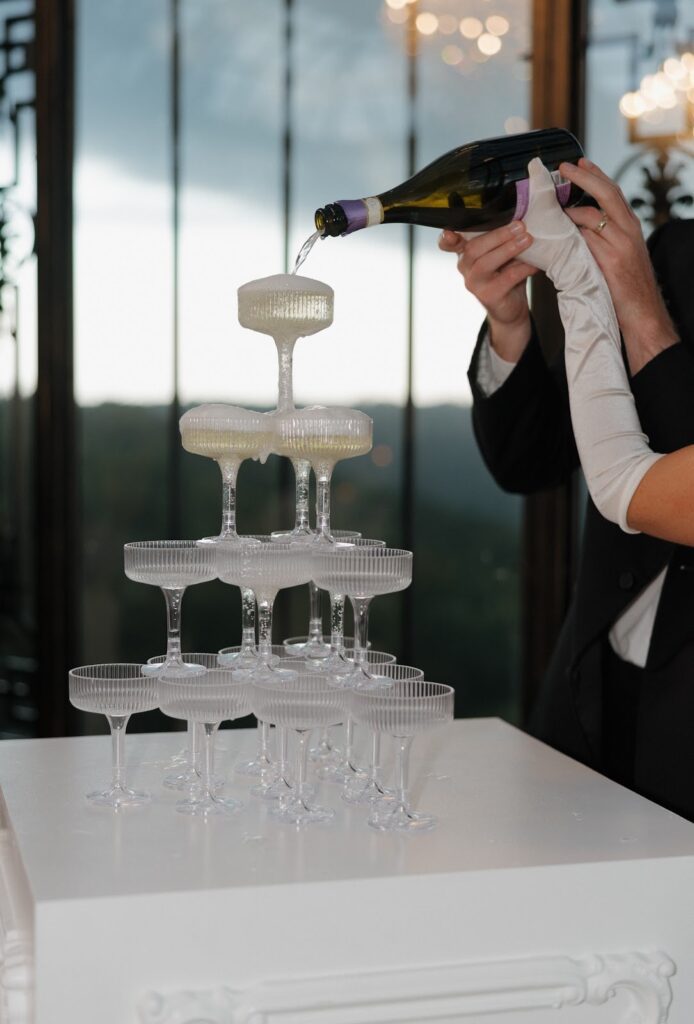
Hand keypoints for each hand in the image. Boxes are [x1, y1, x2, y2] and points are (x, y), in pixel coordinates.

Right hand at [438, 222, 536, 361]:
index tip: (450, 232)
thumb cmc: (506, 272)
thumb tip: (518, 219)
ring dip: (508, 249)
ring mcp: (474, 283)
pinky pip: (506, 278)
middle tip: (520, 226)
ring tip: (527, 239)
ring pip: (485, 263)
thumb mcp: (500, 252)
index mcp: (465, 252)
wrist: (511, 306)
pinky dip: (522, 268)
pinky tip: (534, 263)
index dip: (447, 238)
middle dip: (497, 235)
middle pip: (473, 248)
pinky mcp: (488, 296)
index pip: (447, 243)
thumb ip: (500, 238)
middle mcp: (464, 267)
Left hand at [560, 157, 678, 373]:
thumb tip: (577, 227)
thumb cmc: (627, 287)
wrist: (643, 312)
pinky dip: (570, 234)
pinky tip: (556, 232)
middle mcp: (629, 230)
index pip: (613, 193)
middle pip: (606, 193)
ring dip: (569, 209)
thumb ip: (603, 239)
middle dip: (584, 177)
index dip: (596, 175)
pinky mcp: (611, 261)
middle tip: (563, 168)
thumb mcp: (619, 255)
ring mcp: (620, 245)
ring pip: (592, 216)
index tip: (579, 162)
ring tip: (551, 206)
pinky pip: (586, 241)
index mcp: (631, 227)